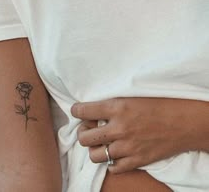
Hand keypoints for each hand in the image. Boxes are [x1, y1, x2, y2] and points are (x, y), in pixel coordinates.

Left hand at [71, 97, 198, 173]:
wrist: (186, 121)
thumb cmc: (162, 103)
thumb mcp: (134, 95)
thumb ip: (113, 101)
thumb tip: (95, 106)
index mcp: (117, 107)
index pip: (83, 111)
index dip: (76, 110)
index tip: (77, 110)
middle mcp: (119, 128)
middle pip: (84, 138)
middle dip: (82, 132)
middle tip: (90, 127)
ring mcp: (127, 147)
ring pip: (94, 155)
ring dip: (95, 148)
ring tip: (101, 142)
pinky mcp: (137, 161)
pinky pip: (113, 168)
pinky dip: (111, 161)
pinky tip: (116, 153)